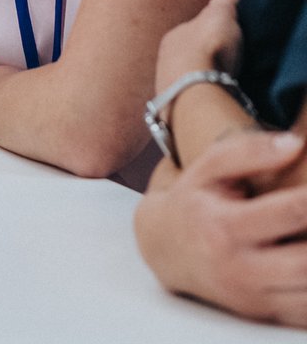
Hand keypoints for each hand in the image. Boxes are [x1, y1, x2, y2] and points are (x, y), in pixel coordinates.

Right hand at [135, 129, 306, 325]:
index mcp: (224, 225)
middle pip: (305, 263)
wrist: (165, 248)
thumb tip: (295, 144)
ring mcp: (252, 297)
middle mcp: (238, 267)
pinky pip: (305, 314)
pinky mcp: (262, 314)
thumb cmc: (194, 200)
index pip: (288, 212)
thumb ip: (249, 151)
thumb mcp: (209, 167)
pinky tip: (306, 257)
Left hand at [156, 0, 242, 93]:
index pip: (193, 30)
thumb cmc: (208, 47)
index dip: (209, 34)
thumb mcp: (221, 16)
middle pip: (187, 55)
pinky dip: (199, 97)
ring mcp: (167, 83)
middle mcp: (164, 57)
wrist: (195, 89)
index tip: (224, 39)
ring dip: (199, 79)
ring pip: (186, 77)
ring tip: (220, 85)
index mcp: (174, 34)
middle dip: (201, 58)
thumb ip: (225, 2)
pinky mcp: (175, 107)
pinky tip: (212, 100)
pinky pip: (189, 98)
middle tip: (224, 64)